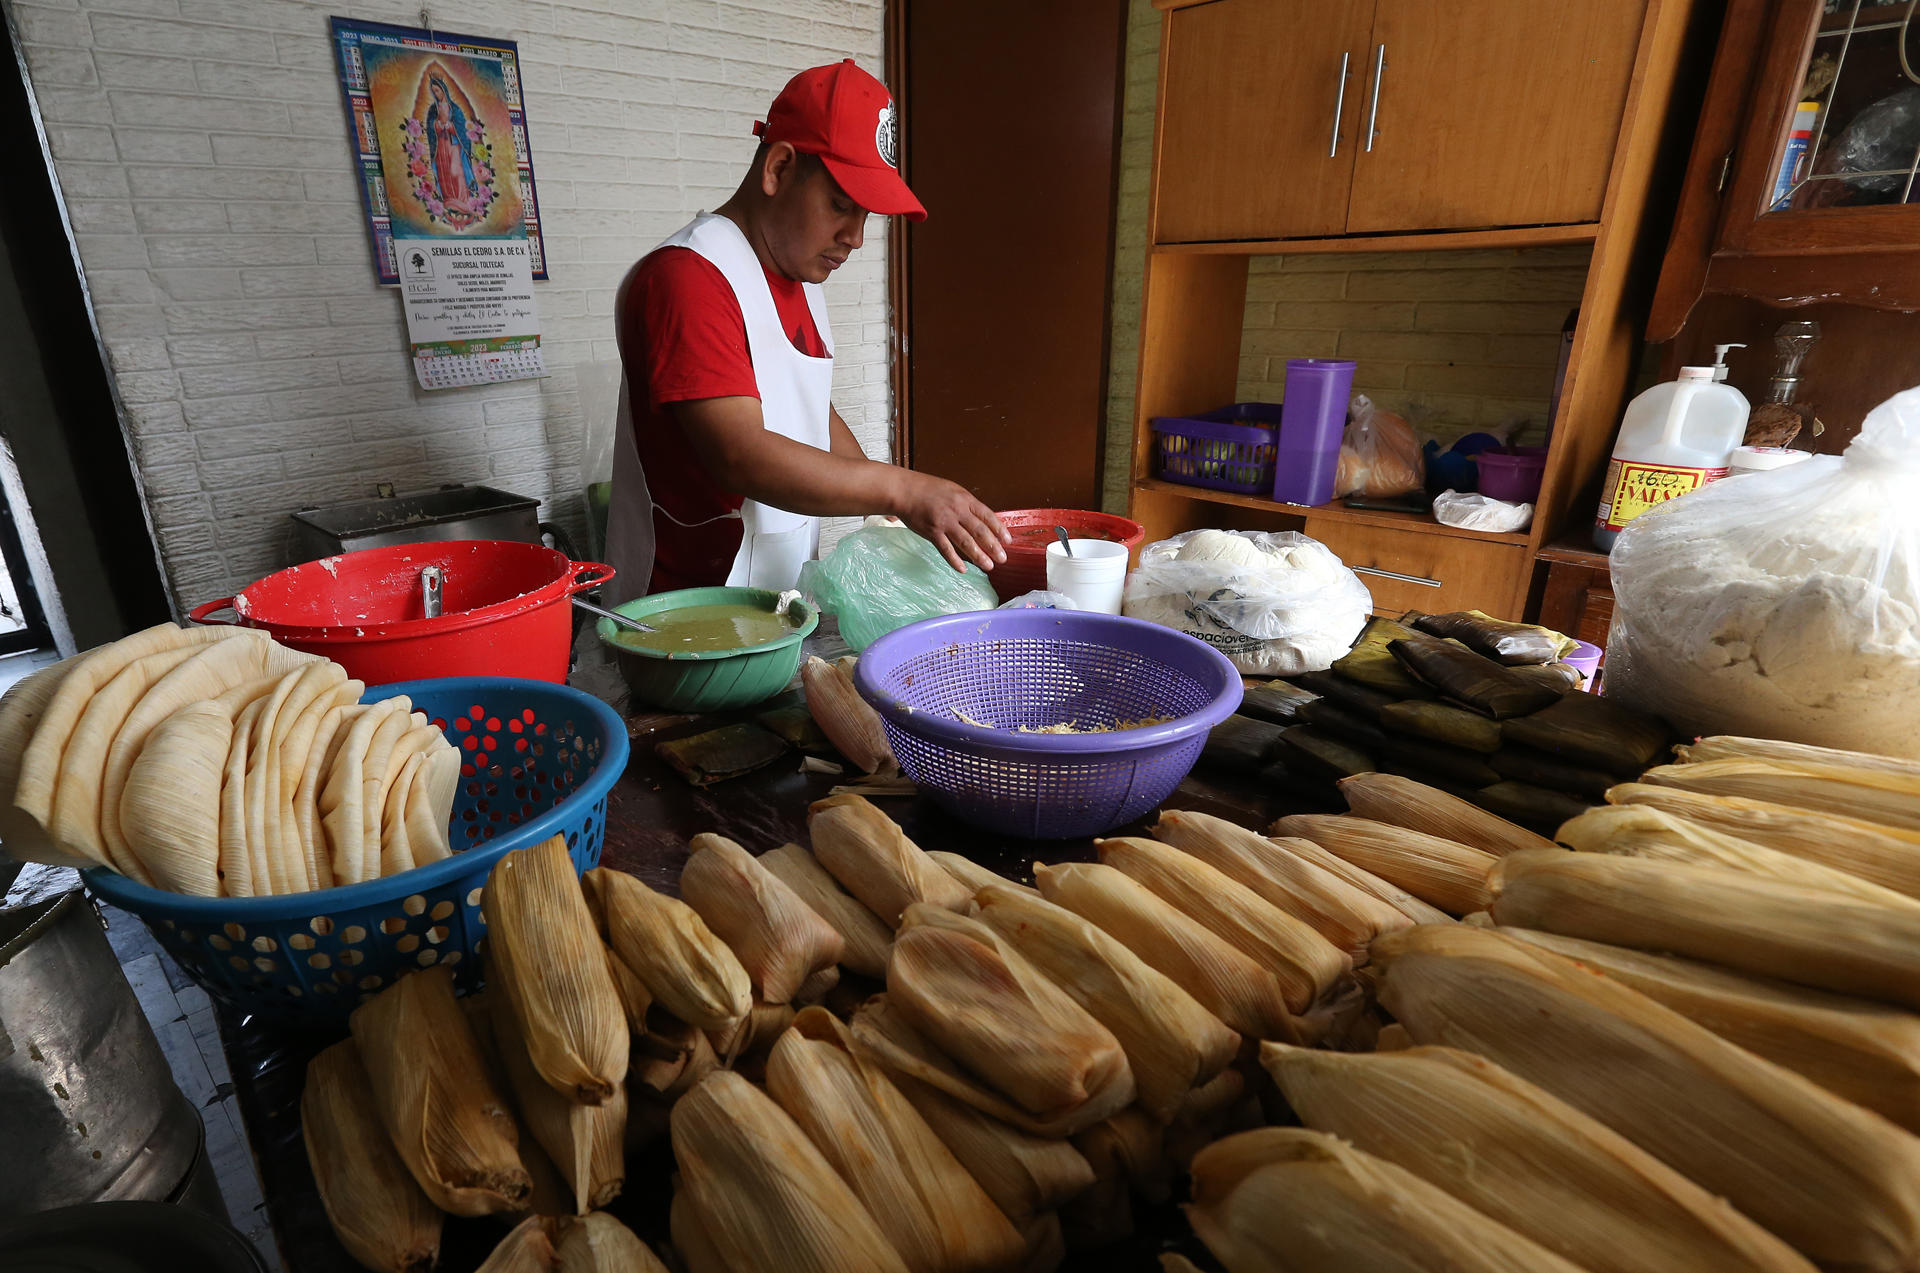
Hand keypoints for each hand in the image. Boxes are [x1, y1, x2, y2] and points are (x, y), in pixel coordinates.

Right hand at [892, 471, 1009, 573]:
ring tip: (988, 566)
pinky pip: (945, 549)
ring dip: (979, 556)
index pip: (987, 516)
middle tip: (1002, 559)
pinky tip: (963, 569)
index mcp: (965, 499)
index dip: (999, 529)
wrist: (905, 490)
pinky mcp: (932, 532)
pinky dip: (954, 560)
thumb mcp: (953, 491)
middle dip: (993, 546)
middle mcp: (957, 510)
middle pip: (980, 531)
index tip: (1008, 541)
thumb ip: (967, 505)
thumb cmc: (928, 490)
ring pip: (966, 542)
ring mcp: (944, 522)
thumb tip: (983, 520)